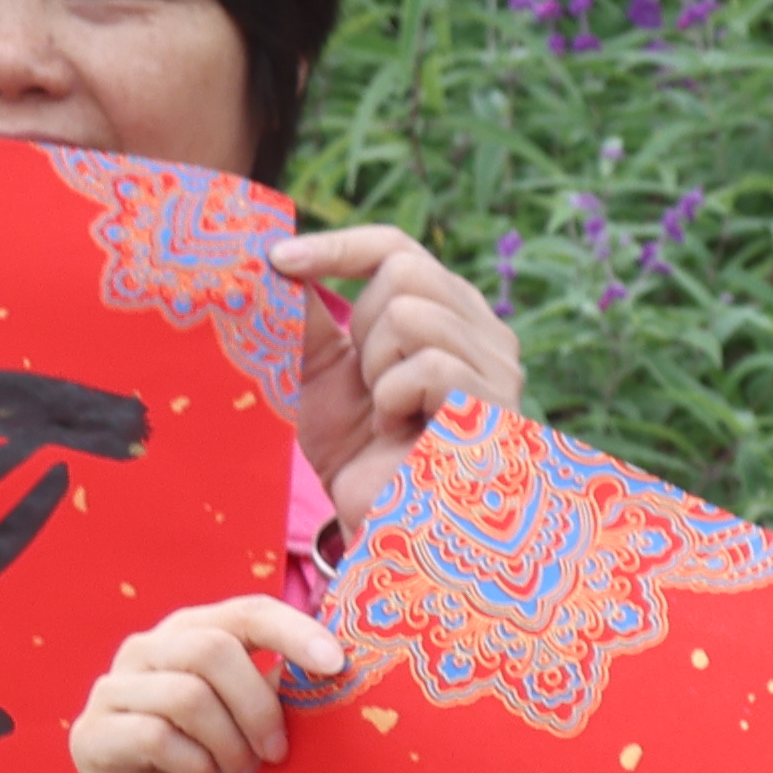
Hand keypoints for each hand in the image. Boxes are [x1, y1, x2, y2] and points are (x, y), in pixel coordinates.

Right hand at [70, 595, 344, 772]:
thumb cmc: (232, 772)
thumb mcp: (267, 727)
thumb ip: (286, 689)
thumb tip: (332, 663)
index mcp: (196, 632)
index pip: (247, 612)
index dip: (293, 632)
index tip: (336, 666)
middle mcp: (148, 650)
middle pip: (213, 650)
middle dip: (258, 707)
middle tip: (277, 752)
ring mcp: (112, 690)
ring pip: (185, 694)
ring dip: (228, 741)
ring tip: (240, 771)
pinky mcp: (90, 735)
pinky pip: (151, 735)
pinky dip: (193, 763)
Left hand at [264, 222, 520, 490]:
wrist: (383, 525)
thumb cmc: (360, 455)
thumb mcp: (321, 375)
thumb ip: (310, 318)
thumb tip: (275, 262)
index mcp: (446, 315)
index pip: (398, 248)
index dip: (338, 247)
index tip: (277, 259)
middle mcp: (484, 332)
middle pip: (406, 270)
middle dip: (362, 326)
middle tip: (365, 383)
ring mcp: (497, 368)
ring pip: (411, 315)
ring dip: (376, 369)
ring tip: (386, 414)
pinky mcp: (494, 404)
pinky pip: (426, 366)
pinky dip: (393, 402)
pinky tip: (400, 434)